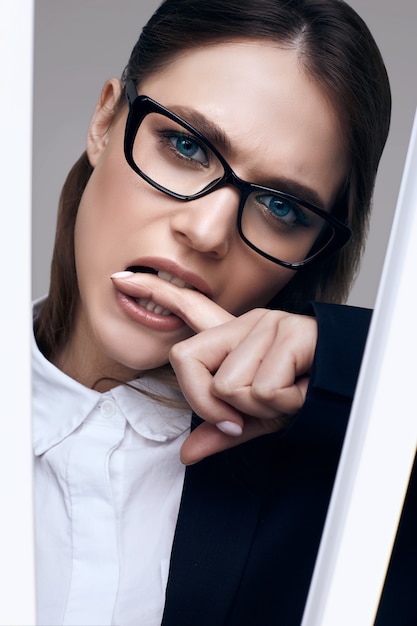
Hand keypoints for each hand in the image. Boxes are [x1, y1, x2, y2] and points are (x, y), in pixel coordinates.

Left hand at [111, 273, 317, 463]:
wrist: (348, 383)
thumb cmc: (302, 393)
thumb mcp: (256, 416)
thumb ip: (220, 429)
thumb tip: (186, 454)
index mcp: (233, 338)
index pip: (188, 309)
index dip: (154, 292)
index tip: (120, 279)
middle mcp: (244, 323)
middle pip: (185, 360)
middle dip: (206, 402)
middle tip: (239, 416)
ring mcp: (264, 325)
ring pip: (227, 385)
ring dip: (257, 407)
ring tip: (286, 394)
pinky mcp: (287, 333)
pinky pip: (260, 389)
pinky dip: (281, 404)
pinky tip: (300, 389)